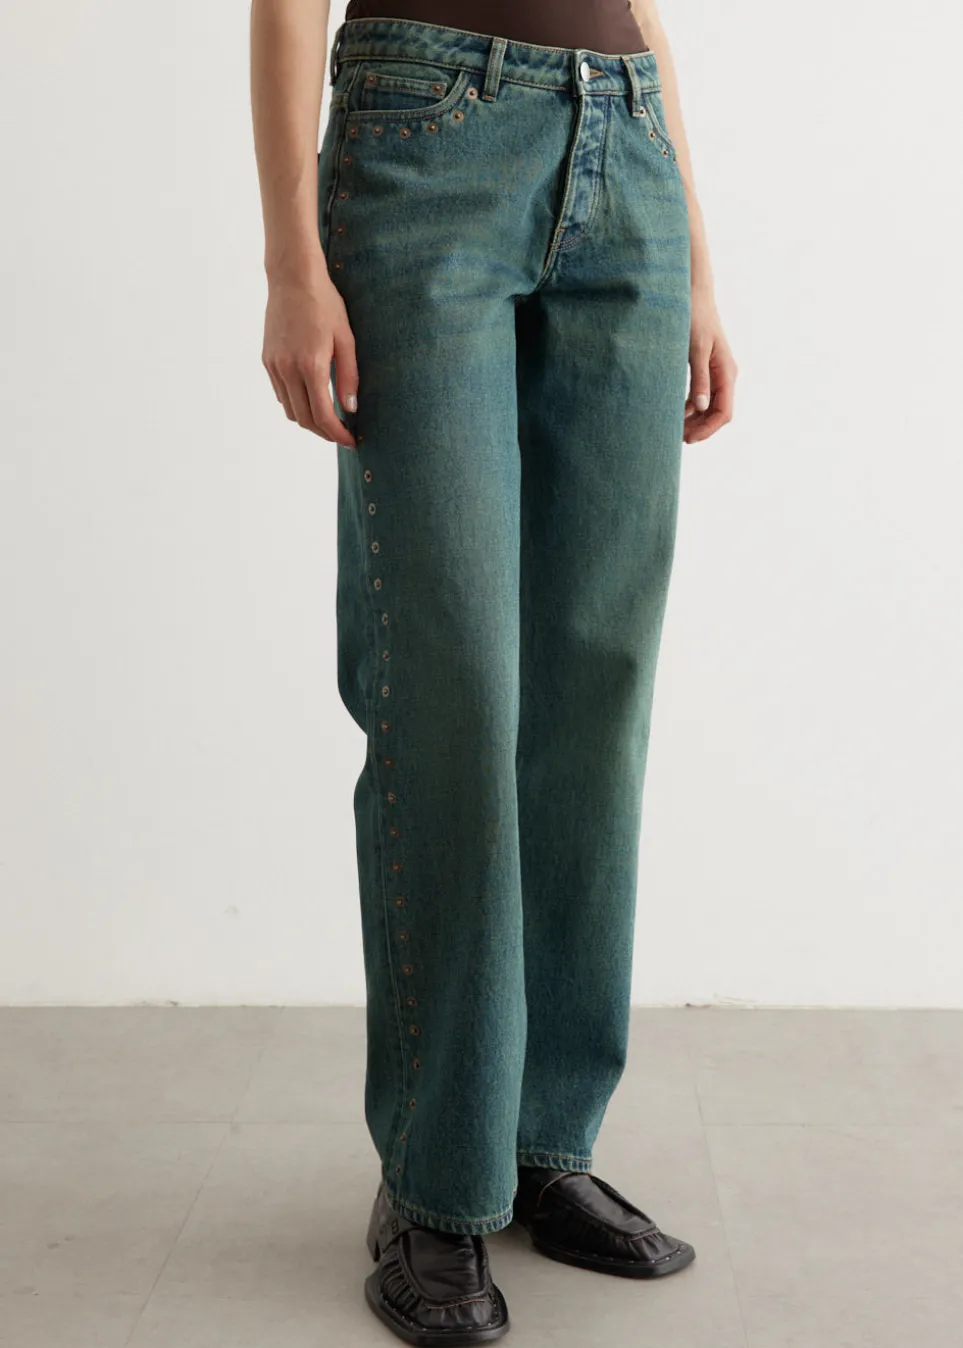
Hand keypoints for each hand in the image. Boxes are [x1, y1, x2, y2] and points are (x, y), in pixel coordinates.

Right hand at [262, 259, 358, 446]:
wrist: (292, 279)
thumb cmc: (325, 304)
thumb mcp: (346, 339)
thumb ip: (349, 377)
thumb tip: (350, 409)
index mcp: (310, 365)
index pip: (323, 416)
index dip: (338, 434)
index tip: (351, 441)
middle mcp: (288, 370)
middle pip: (305, 419)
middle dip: (324, 433)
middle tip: (343, 435)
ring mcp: (274, 366)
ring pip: (290, 411)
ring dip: (309, 421)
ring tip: (329, 419)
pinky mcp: (267, 361)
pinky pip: (281, 394)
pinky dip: (296, 404)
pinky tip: (311, 398)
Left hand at [684, 287, 736, 443]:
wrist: (694, 295)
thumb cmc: (694, 318)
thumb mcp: (695, 349)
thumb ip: (699, 379)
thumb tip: (702, 407)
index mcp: (726, 372)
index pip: (724, 412)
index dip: (708, 429)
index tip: (688, 439)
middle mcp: (725, 375)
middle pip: (718, 413)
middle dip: (700, 428)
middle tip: (677, 439)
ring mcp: (716, 373)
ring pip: (710, 407)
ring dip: (695, 420)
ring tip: (674, 429)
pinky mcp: (706, 369)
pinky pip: (702, 396)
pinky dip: (690, 408)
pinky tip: (676, 413)